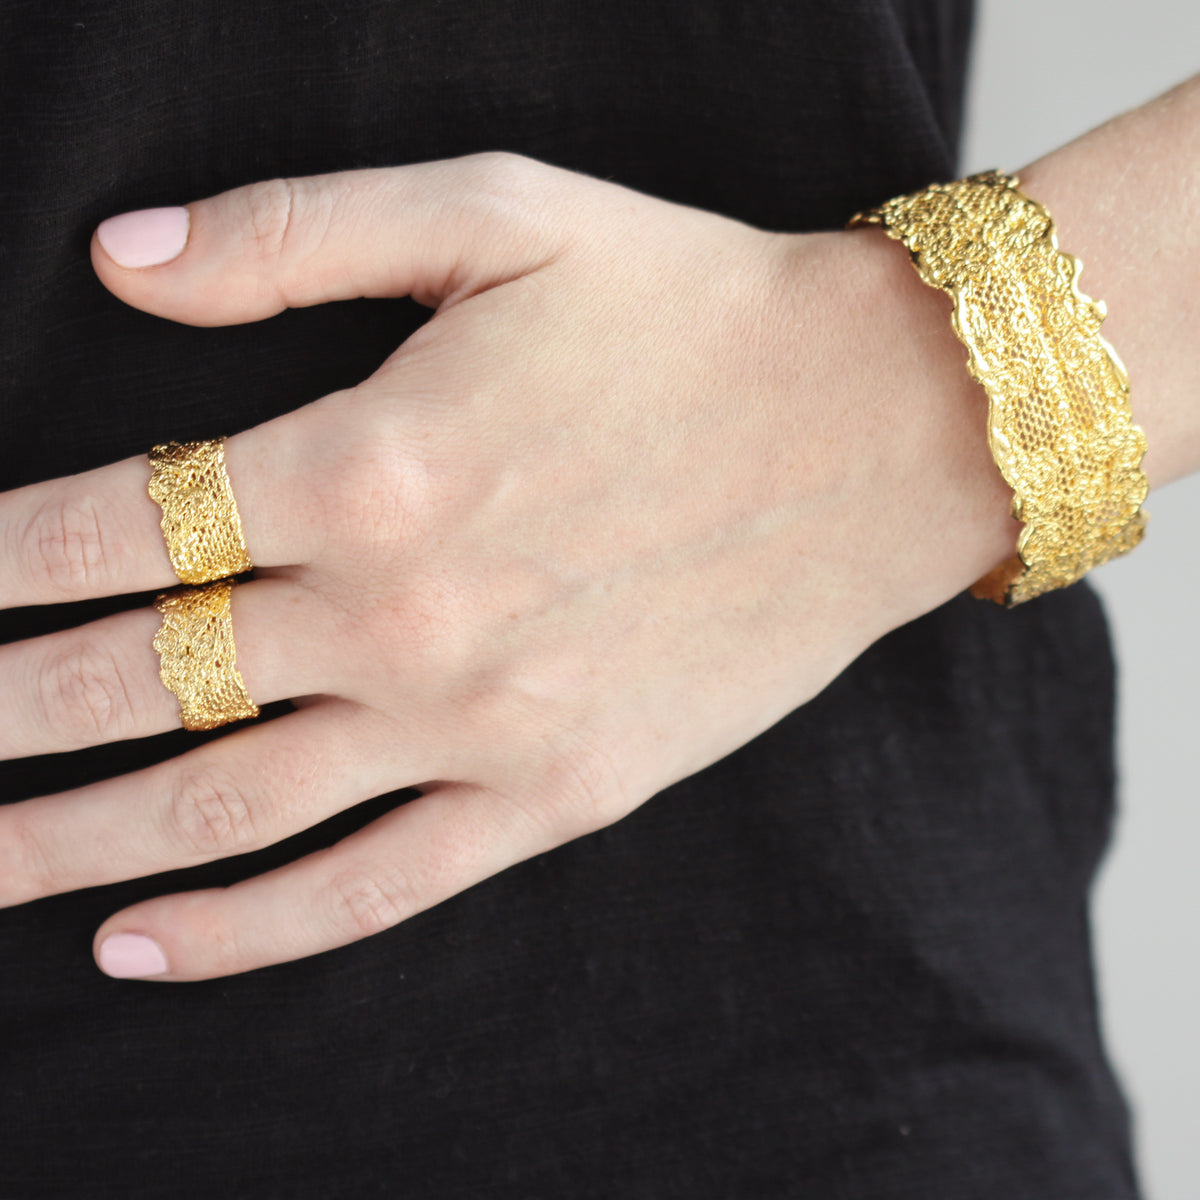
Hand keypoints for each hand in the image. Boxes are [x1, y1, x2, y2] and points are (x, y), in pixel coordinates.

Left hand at [0, 153, 1013, 979]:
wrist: (876, 430)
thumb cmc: (695, 312)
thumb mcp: (498, 214)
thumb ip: (294, 231)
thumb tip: (120, 258)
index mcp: (368, 458)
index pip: (109, 524)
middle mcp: (401, 611)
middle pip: (131, 680)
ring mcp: (476, 721)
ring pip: (220, 806)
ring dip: (64, 842)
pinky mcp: (554, 793)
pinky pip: (368, 887)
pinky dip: (246, 930)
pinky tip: (141, 947)